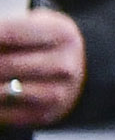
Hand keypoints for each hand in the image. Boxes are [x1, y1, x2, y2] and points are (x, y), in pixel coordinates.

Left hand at [0, 10, 84, 127]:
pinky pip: (4, 113)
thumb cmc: (46, 44)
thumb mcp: (37, 25)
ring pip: (2, 91)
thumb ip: (7, 31)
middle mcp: (63, 64)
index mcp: (60, 33)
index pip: (8, 33)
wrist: (82, 70)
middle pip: (2, 64)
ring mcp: (56, 92)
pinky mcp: (45, 114)